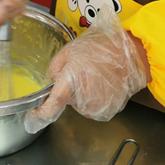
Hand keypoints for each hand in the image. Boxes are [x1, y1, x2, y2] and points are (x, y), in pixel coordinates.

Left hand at [24, 4, 147, 132]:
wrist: (131, 55)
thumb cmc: (102, 48)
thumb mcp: (71, 49)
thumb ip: (55, 66)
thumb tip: (50, 82)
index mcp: (73, 78)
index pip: (54, 103)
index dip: (42, 113)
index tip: (33, 116)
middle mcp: (85, 96)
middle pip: (68, 101)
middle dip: (69, 90)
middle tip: (81, 73)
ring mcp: (98, 106)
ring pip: (81, 105)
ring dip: (82, 95)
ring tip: (94, 76)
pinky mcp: (108, 111)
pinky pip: (94, 107)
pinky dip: (95, 99)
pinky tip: (102, 84)